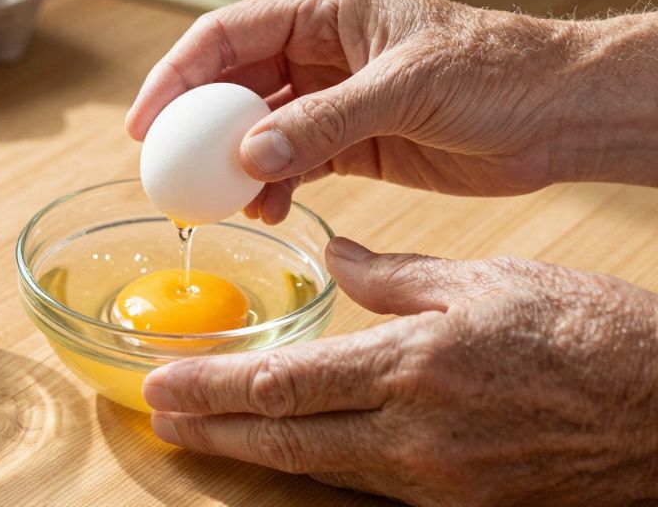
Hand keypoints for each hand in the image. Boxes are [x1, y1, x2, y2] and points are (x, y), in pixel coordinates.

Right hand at [125, 0, 657, 223]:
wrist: (561, 113)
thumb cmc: (498, 70)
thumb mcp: (406, 86)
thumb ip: (325, 120)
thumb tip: (251, 153)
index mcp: (325, 11)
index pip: (226, 35)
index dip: (176, 75)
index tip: (146, 121)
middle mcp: (319, 51)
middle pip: (232, 84)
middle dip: (196, 126)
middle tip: (168, 169)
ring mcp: (333, 100)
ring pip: (258, 130)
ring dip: (235, 164)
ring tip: (223, 200)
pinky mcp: (354, 144)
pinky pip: (294, 164)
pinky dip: (275, 187)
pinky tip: (269, 209)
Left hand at [143, 237, 657, 505]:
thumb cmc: (586, 332)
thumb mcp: (483, 281)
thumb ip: (394, 277)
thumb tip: (335, 260)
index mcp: (415, 364)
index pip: (285, 381)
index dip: (213, 386)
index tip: (163, 379)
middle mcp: (415, 431)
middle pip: (285, 436)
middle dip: (211, 428)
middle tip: (157, 418)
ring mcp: (436, 476)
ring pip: (318, 466)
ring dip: (251, 451)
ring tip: (199, 436)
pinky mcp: (458, 501)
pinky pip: (365, 482)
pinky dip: (313, 465)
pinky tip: (283, 451)